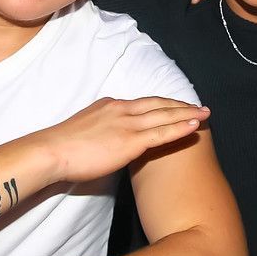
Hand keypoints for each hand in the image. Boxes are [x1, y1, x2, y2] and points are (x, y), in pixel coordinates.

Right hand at [40, 96, 210, 182]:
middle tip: (200, 106)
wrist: (51, 152)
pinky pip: (162, 133)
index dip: (163, 104)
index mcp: (111, 106)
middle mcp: (122, 110)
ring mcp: (128, 124)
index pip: (143, 103)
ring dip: (188, 114)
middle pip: (159, 104)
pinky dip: (181, 128)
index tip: (177, 105)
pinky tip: (195, 126)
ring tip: (205, 113)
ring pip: (165, 116)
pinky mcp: (131, 141)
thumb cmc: (62, 148)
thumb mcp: (85, 129)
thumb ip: (102, 130)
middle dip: (181, 105)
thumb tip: (108, 140)